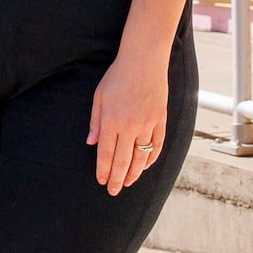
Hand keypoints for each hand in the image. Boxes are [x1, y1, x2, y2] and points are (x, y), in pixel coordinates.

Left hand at [86, 49, 167, 193]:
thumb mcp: (99, 97)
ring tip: (127, 183)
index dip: (103, 170)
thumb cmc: (117, 77)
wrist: (143, 61)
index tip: (102, 181)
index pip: (106, 153)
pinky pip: (157, 146)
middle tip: (113, 191)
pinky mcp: (161, 120)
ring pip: (141, 157)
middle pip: (122, 160)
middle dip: (117, 179)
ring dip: (133, 173)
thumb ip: (95, 122)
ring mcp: (147, 124)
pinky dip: (151, 159)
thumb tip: (91, 143)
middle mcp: (130, 126)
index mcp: (111, 120)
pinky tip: (143, 166)